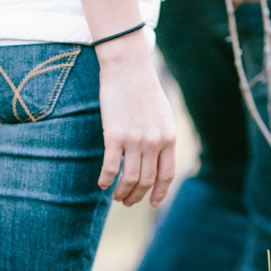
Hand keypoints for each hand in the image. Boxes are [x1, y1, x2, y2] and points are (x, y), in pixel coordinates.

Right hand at [96, 35, 176, 206]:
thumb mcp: (163, 114)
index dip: (159, 193)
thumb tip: (159, 158)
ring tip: (116, 197)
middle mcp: (154, 142)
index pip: (166, 175)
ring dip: (122, 193)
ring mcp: (134, 140)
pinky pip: (110, 167)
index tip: (152, 203)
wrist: (128, 67)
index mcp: (169, 137)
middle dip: (137, 196)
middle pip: (146, 180)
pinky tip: (101, 183)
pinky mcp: (114, 135)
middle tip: (128, 201)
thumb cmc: (144, 89)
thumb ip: (163, 137)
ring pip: (129, 179)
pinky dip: (105, 180)